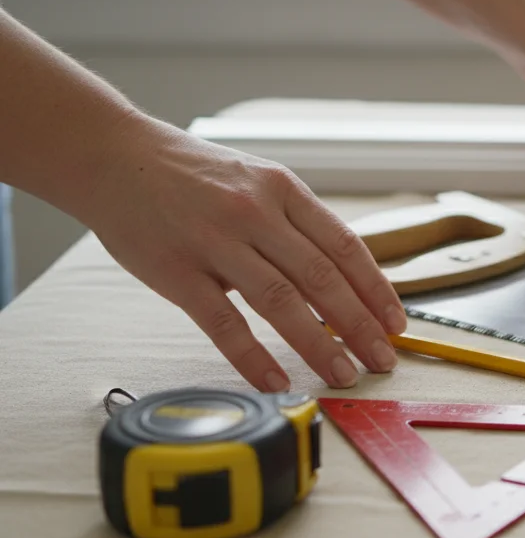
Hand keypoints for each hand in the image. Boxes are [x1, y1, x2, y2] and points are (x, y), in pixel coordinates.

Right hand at [86, 117, 406, 391]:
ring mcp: (215, 242)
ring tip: (344, 374)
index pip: (346, 247)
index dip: (376, 289)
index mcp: (283, 190)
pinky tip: (277, 380)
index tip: (396, 323)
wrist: (115, 157)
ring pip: (282, 302)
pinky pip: (224, 324)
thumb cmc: (193, 176)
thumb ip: (294, 225)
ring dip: (320, 345)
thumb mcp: (256, 181)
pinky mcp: (176, 271)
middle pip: (323, 278)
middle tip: (382, 360)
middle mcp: (255, 213)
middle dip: (361, 325)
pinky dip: (254, 357)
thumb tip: (341, 280)